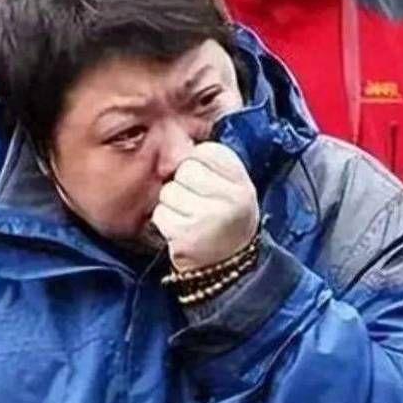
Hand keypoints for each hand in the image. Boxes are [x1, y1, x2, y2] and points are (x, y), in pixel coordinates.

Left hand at [152, 142, 258, 271]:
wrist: (229, 265)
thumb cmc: (225, 217)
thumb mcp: (232, 187)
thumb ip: (211, 163)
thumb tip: (176, 136)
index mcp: (242, 182)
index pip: (207, 151)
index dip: (198, 163)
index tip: (205, 181)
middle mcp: (230, 199)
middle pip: (185, 169)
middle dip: (183, 183)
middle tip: (196, 201)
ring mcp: (208, 218)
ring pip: (169, 191)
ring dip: (172, 204)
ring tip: (189, 216)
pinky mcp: (186, 236)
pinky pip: (160, 213)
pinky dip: (165, 221)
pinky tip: (181, 230)